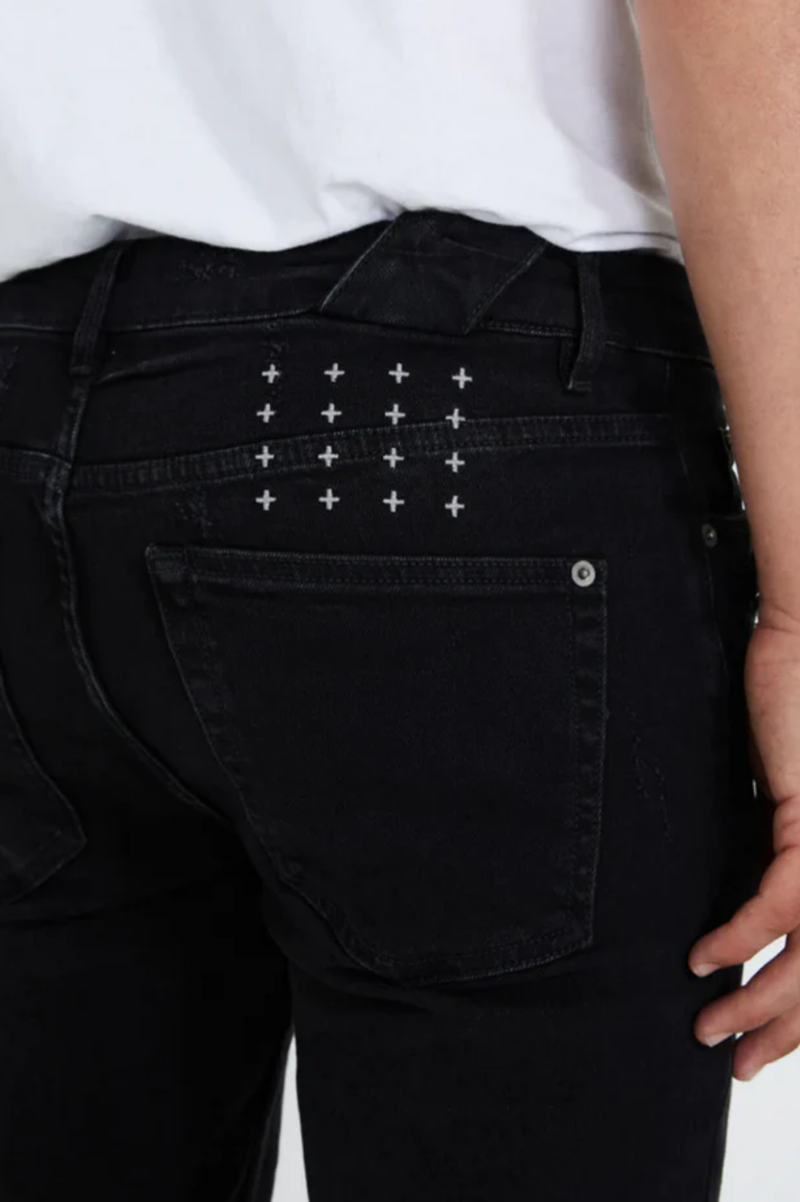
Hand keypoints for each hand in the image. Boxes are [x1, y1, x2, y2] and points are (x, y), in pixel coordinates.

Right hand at [689, 613, 799, 1080]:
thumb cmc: (793, 715)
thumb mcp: (786, 803)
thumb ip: (782, 854)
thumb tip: (753, 913)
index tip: (764, 1044)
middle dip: (785, 1028)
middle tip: (739, 1063)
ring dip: (761, 1001)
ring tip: (713, 1029)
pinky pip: (781, 901)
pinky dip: (741, 936)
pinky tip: (706, 956)